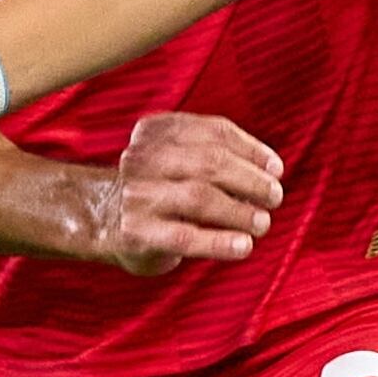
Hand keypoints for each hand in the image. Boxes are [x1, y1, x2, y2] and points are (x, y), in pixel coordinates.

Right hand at [76, 112, 286, 274]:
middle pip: (210, 162)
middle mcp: (144, 158)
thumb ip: (217, 158)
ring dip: (239, 210)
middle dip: (250, 179)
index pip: (214, 131)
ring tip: (263, 222)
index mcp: (157, 131)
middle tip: (275, 196)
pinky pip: (185, 237)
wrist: (101, 219)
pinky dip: (219, 241)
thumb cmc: (158, 188)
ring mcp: (138, 195)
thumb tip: (270, 174)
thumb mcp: (177, 159)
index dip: (252, 149)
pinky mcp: (137, 233)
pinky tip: (243, 245)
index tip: (276, 168)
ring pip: (199, 197)